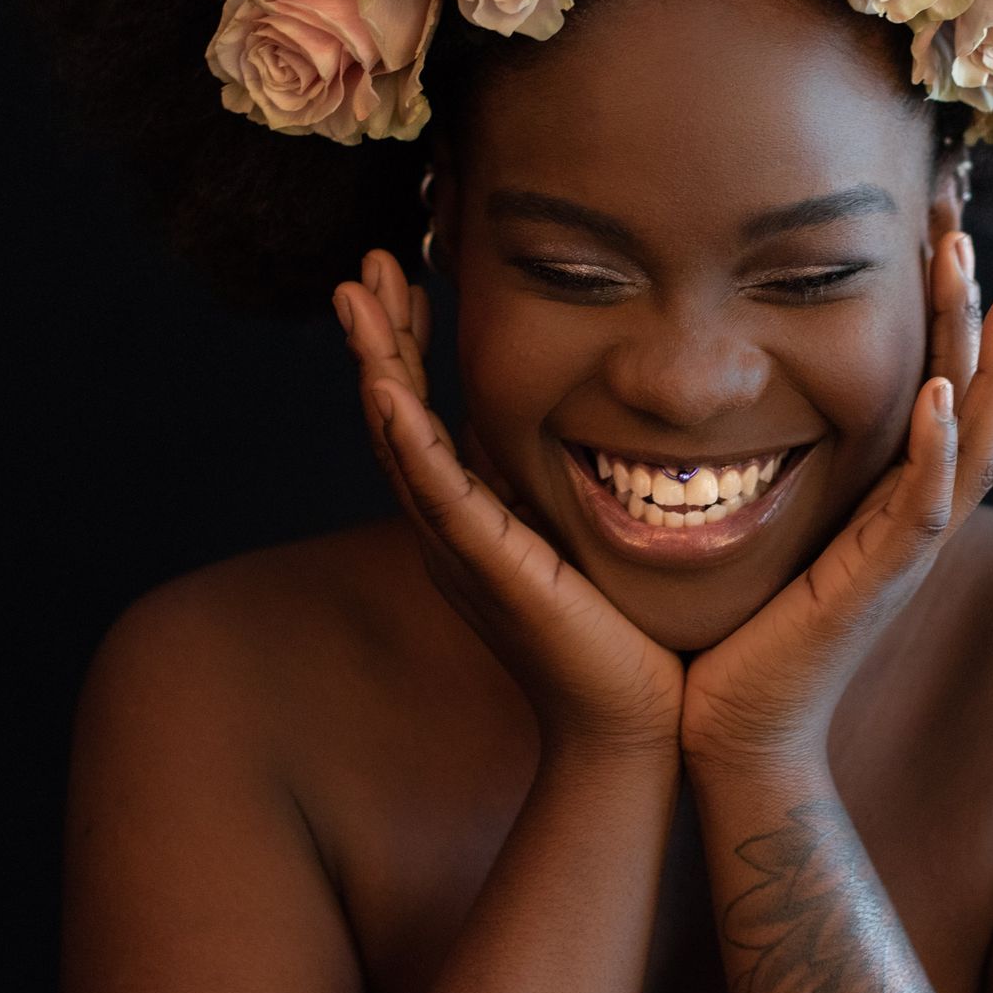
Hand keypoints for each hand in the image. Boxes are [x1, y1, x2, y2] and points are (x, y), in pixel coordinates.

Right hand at [335, 248, 684, 761]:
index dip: (412, 346)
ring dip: (378, 367)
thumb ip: (577, 479)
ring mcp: (464, 550)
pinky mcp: (491, 571)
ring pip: (403, 443)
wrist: (636, 725)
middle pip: (396, 418)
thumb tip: (597, 416)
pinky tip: (387, 391)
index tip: (409, 278)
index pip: (426, 416)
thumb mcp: (592, 531)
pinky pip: (440, 497)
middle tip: (365, 266)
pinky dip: (409, 441)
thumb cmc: (627, 635)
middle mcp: (453, 530)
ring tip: (357, 299)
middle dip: (380, 337)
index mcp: (475, 518)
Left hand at [679, 229, 992, 771]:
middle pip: (973, 395)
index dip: (944, 306)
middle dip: (974, 310)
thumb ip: (769, 448)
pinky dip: (938, 450)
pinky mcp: (877, 585)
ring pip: (973, 443)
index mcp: (886, 489)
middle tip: (966, 225)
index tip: (935, 226)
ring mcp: (903, 549)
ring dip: (987, 365)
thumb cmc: (734, 620)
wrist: (729, 726)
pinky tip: (941, 393)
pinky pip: (922, 510)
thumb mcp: (765, 510)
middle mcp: (910, 511)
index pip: (938, 379)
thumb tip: (729, 374)